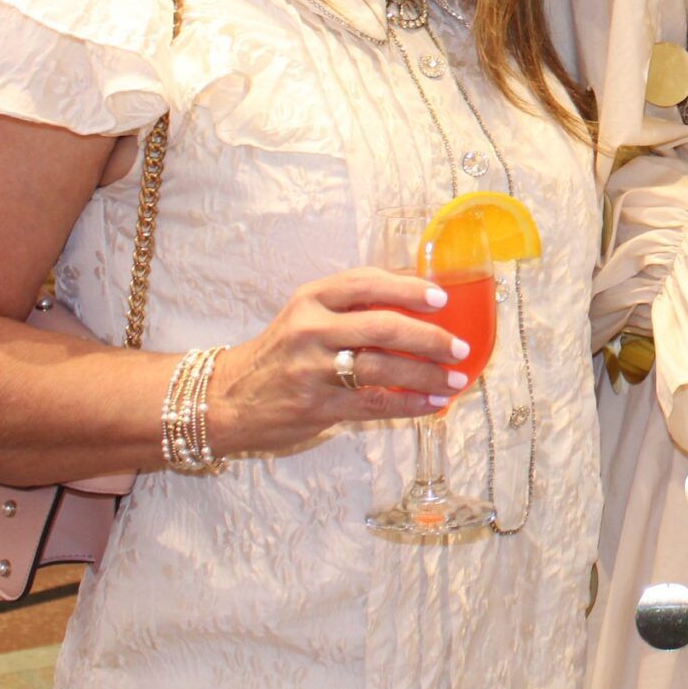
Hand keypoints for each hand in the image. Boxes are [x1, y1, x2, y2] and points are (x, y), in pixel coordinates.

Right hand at [210, 267, 470, 453]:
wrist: (227, 398)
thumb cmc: (281, 352)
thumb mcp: (305, 315)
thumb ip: (350, 305)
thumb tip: (417, 296)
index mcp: (311, 299)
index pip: (365, 282)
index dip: (407, 288)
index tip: (441, 297)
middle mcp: (310, 330)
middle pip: (382, 327)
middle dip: (429, 337)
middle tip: (460, 346)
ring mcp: (312, 370)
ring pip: (382, 369)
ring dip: (426, 376)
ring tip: (455, 379)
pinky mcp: (316, 406)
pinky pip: (374, 404)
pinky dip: (409, 405)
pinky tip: (433, 405)